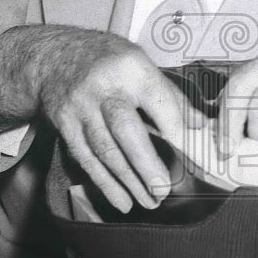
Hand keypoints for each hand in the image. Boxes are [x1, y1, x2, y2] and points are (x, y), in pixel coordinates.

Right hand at [41, 29, 207, 211]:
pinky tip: (123, 201)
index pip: (158, 100)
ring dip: (128, 181)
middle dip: (145, 163)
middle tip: (163, 190)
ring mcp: (80, 107)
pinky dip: (105, 183)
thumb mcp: (142, 64)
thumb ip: (171, 97)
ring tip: (150, 202)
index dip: (177, 129)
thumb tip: (203, 126)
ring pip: (104, 149)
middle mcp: (103, 87)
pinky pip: (86, 158)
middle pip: (125, 129)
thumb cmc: (109, 60)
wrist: (54, 55)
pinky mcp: (65, 124)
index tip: (194, 155)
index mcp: (130, 67)